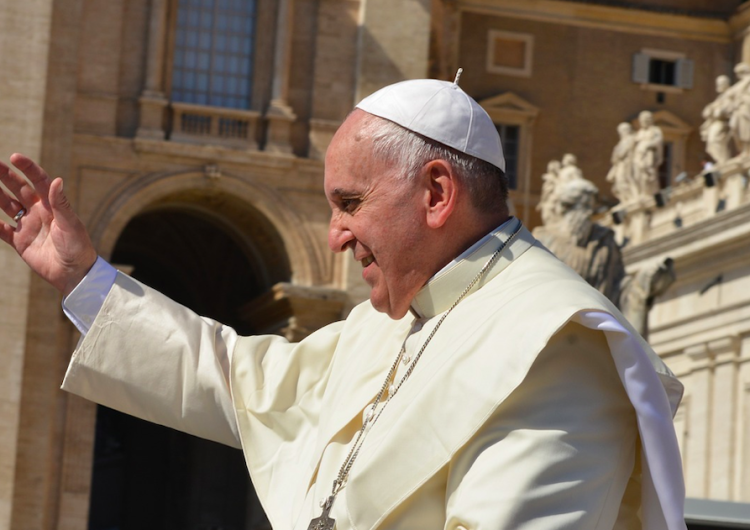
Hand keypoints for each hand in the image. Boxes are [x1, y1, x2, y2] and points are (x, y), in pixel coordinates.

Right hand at [0, 153, 96, 295]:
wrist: (74, 273)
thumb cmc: (77, 247)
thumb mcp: (70, 224)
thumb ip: (61, 203)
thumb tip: (57, 180)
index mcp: (52, 206)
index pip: (39, 181)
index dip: (28, 168)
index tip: (15, 157)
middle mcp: (39, 212)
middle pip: (19, 189)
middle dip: (6, 176)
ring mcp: (28, 226)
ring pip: (7, 205)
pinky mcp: (19, 242)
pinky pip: (1, 230)